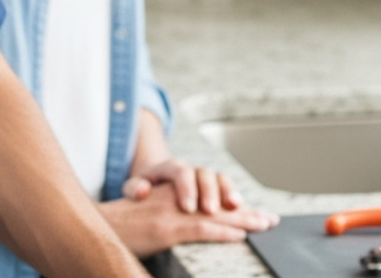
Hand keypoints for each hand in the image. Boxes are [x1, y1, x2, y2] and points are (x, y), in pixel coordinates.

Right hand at [98, 182, 276, 257]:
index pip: (210, 195)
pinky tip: (239, 236)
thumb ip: (172, 215)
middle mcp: (176, 199)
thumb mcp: (150, 213)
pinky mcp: (166, 229)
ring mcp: (172, 213)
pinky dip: (223, 232)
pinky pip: (201, 228)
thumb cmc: (124, 225)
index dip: (235, 204)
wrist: (99, 226)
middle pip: (218, 202)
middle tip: (270, 220)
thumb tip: (197, 226)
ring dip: (243, 220)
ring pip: (215, 214)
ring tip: (263, 225)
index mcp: (173, 194)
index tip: (257, 213)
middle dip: (247, 211)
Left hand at [122, 157, 249, 215]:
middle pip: (205, 175)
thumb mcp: (133, 187)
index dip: (186, 188)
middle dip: (210, 193)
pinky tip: (246, 211)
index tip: (187, 208)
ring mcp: (207, 178)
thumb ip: (135, 188)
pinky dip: (239, 202)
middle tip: (211, 211)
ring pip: (221, 180)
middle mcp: (192, 170)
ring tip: (235, 207)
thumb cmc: (144, 190)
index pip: (181, 173)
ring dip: (229, 193)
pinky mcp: (217, 190)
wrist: (157, 183)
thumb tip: (142, 191)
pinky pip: (231, 192)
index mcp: (171, 168)